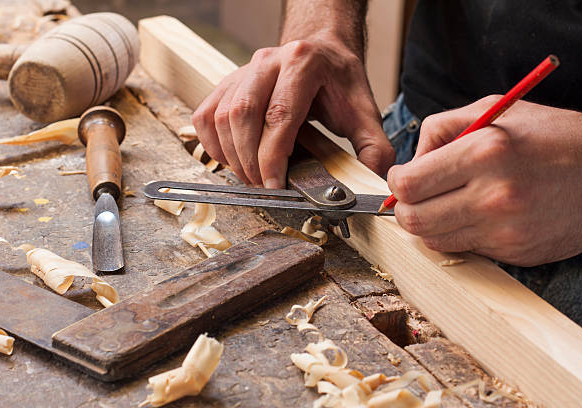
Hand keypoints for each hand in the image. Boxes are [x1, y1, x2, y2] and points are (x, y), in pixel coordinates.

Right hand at [192, 35, 394, 187]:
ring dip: (231, 155)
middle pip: (242, 115)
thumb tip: (375, 182)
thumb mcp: (364, 109)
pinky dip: (212, 143)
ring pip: (221, 116)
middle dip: (249, 160)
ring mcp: (243, 71)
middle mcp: (267, 62)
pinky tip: (231, 158)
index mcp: (303, 63)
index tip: (274, 185)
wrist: (320, 50)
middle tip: (263, 186)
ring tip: (251, 176)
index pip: (279, 115)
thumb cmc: (338, 80)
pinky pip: (206, 115)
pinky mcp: (228, 83)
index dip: (272, 156)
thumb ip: (373, 147)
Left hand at [387, 96, 581, 265]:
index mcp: (484, 153)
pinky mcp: (515, 253)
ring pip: (434, 240)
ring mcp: (505, 231)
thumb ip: (440, 129)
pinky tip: (476, 215)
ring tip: (447, 203)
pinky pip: (465, 250)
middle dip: (406, 207)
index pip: (408, 185)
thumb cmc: (552, 136)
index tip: (404, 177)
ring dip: (430, 223)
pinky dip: (460, 234)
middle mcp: (493, 196)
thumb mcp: (494, 110)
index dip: (397, 182)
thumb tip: (410, 161)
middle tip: (417, 195)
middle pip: (413, 220)